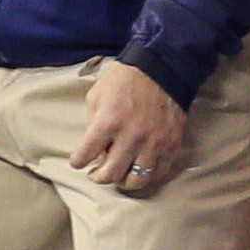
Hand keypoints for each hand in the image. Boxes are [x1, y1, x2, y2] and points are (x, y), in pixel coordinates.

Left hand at [70, 59, 186, 191]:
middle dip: (98, 177)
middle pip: (111, 175)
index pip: (85, 155)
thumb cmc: (125, 80)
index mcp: (108, 123)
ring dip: (123, 182)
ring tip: (120, 176)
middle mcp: (131, 137)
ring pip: (137, 180)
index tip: (78, 162)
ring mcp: (153, 143)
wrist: (162, 68)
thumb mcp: (97, 95)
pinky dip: (147, 176)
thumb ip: (92, 124)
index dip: (77, 162)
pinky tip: (140, 169)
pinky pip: (159, 172)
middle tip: (97, 174)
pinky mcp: (171, 144)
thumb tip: (96, 148)